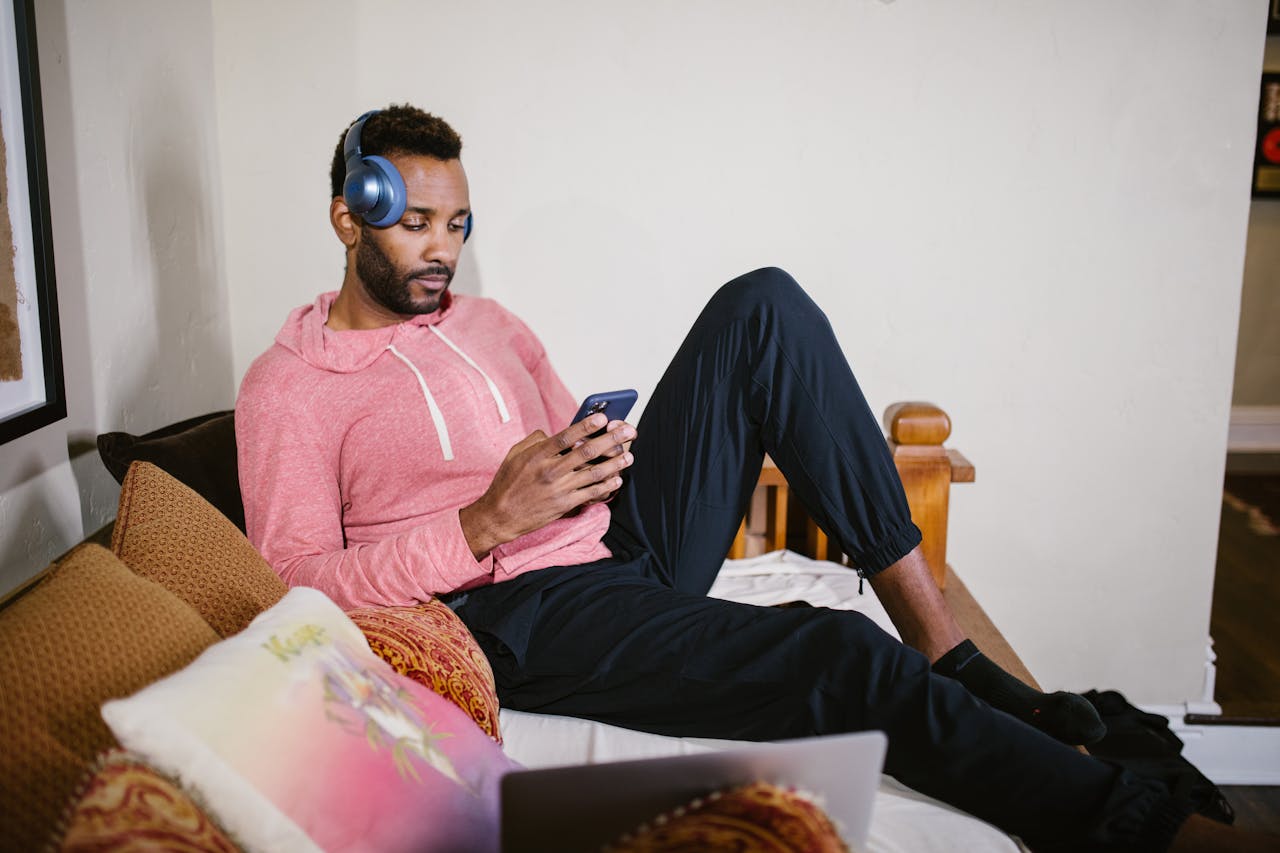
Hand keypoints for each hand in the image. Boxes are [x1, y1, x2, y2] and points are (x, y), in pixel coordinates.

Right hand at [459, 414, 636, 558]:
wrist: (500, 515)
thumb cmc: (508, 482)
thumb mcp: (515, 454)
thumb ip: (535, 440)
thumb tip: (554, 433)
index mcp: (538, 454)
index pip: (567, 436)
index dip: (587, 426)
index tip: (604, 417)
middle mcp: (551, 470)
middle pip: (587, 452)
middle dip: (611, 440)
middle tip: (629, 432)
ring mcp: (559, 488)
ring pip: (594, 473)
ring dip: (615, 464)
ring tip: (629, 456)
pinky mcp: (565, 504)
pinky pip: (591, 493)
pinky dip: (606, 485)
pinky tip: (617, 479)